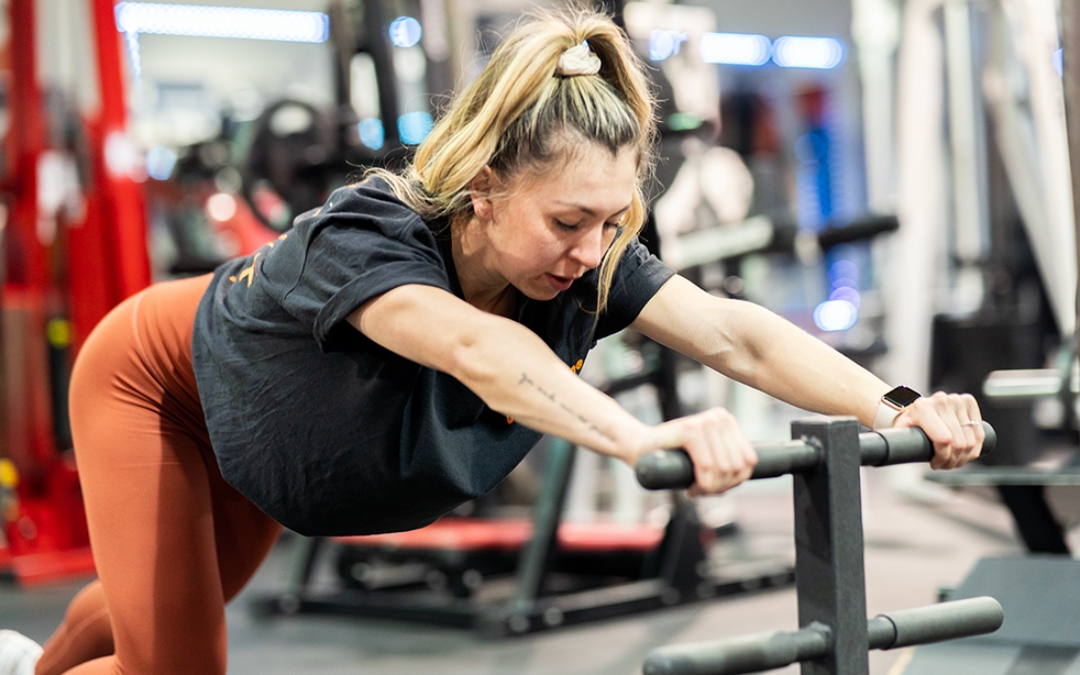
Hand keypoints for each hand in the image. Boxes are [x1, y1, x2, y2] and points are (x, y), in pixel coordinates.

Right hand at [643, 408, 757, 495]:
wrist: (641, 448)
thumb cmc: (674, 457)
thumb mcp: (708, 458)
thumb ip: (727, 464)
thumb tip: (743, 475)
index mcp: (728, 421)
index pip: (749, 462)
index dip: (734, 482)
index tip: (714, 486)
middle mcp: (719, 417)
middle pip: (737, 468)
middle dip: (720, 487)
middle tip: (701, 489)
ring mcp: (705, 421)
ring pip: (724, 470)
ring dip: (709, 488)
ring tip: (695, 487)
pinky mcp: (690, 429)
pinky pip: (707, 467)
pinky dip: (701, 484)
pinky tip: (690, 487)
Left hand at [892, 392, 983, 468]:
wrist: (915, 409)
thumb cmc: (908, 424)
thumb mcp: (901, 435)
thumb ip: (900, 445)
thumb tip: (898, 456)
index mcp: (922, 407)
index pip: (944, 440)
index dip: (943, 458)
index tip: (935, 464)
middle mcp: (941, 400)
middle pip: (959, 443)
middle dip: (953, 460)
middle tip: (945, 464)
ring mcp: (956, 399)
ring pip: (972, 441)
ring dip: (965, 457)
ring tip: (953, 460)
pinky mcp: (968, 401)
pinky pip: (980, 433)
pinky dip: (975, 448)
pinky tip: (964, 452)